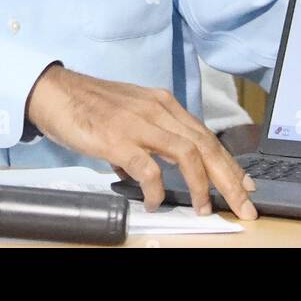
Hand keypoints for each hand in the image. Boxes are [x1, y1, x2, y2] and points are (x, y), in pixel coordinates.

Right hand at [25, 64, 258, 219]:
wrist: (54, 92)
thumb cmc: (89, 106)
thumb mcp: (129, 115)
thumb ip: (147, 138)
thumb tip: (150, 173)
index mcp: (163, 104)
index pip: (206, 136)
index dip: (229, 162)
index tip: (245, 185)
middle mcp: (158, 110)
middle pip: (206, 146)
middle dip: (229, 179)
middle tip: (244, 206)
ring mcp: (140, 123)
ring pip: (188, 155)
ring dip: (201, 186)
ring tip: (203, 208)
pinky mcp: (118, 139)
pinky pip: (148, 169)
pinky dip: (158, 190)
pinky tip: (155, 203)